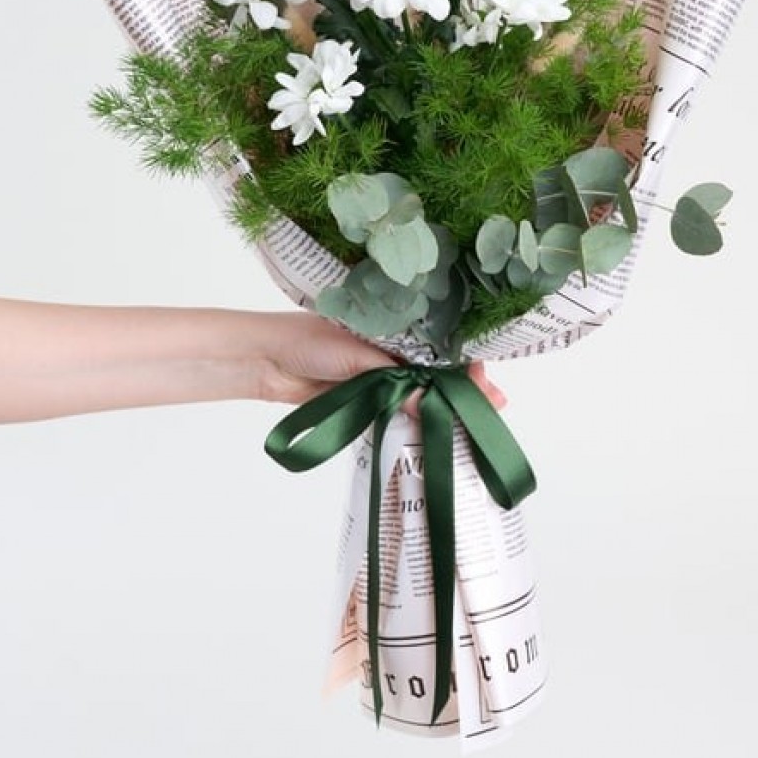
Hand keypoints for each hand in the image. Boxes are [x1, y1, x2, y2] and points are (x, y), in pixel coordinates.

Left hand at [252, 312, 505, 410]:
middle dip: (463, 389)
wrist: (264, 361)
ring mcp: (377, 377)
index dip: (463, 364)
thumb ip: (397, 382)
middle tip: (493, 406)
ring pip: (419, 395)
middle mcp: (389, 350)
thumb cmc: (307, 342)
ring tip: (474, 422)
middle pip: (435, 372)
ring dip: (444, 408)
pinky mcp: (363, 400)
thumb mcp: (359, 358)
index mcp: (392, 326)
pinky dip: (417, 421)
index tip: (484, 380)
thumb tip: (431, 404)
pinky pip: (397, 412)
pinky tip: (438, 430)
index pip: (438, 345)